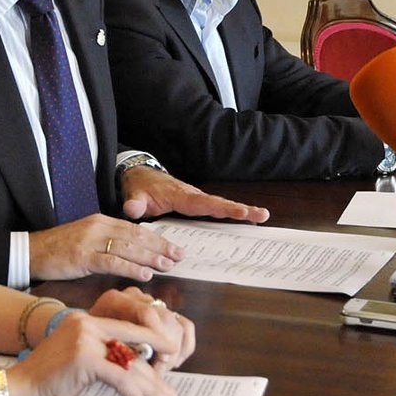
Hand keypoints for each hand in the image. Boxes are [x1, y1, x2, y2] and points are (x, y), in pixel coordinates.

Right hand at [8, 309, 176, 395]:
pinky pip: (120, 377)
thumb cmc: (46, 379)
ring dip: (150, 386)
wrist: (20, 388)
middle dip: (154, 373)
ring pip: (129, 364)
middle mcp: (86, 323)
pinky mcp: (85, 359)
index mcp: (86, 320)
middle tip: (169, 391)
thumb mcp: (76, 358)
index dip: (152, 342)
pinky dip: (133, 393)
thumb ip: (100, 354)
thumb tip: (132, 366)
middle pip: (132, 347)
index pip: (128, 328)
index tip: (171, 355)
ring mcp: (85, 339)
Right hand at [29, 215, 183, 281]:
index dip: (156, 239)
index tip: (173, 247)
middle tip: (179, 256)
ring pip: (128, 247)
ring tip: (168, 265)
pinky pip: (112, 262)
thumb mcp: (86, 241)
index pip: (135, 229)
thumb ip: (108, 243)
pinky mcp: (82, 256)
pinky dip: (131, 268)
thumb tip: (133, 255)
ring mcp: (90, 241)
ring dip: (151, 257)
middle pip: (136, 236)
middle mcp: (98, 227)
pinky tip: (145, 274)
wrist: (30, 251)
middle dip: (160, 246)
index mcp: (101, 221)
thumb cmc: (58, 250)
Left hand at [88, 287, 194, 372]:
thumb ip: (117, 353)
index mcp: (114, 300)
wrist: (84, 339)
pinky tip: (175, 362)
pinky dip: (185, 345)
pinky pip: (185, 325)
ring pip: (177, 324)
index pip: (146, 314)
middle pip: (164, 319)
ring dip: (175, 351)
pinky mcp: (163, 312)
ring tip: (163, 369)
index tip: (164, 360)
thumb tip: (140, 369)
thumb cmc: (87, 348)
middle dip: (166, 350)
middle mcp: (134, 297)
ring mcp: (150, 303)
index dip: (158, 337)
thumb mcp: (95, 349)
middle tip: (159, 371)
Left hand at [120, 167, 268, 222]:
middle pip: (219, 203)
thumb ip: (134, 203)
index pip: (204, 203)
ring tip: (262, 217)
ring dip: (241, 211)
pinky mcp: (196, 203)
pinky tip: (245, 220)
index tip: (240, 211)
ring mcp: (196, 199)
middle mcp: (193, 195)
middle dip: (241, 209)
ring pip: (220, 205)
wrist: (140, 176)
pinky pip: (215, 209)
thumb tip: (132, 209)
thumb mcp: (134, 194)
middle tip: (262, 215)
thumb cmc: (140, 185)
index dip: (222, 208)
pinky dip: (231, 213)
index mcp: (180, 195)